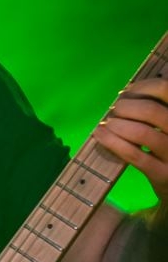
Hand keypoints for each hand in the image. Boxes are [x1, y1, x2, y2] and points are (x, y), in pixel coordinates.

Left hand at [93, 78, 167, 202]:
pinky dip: (112, 142)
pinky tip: (100, 135)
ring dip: (117, 124)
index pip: (165, 89)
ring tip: (108, 122)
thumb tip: (127, 92)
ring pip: (141, 133)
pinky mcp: (161, 174)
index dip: (142, 87)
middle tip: (116, 110)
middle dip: (126, 106)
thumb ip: (157, 108)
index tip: (127, 92)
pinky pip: (133, 154)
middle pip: (151, 110)